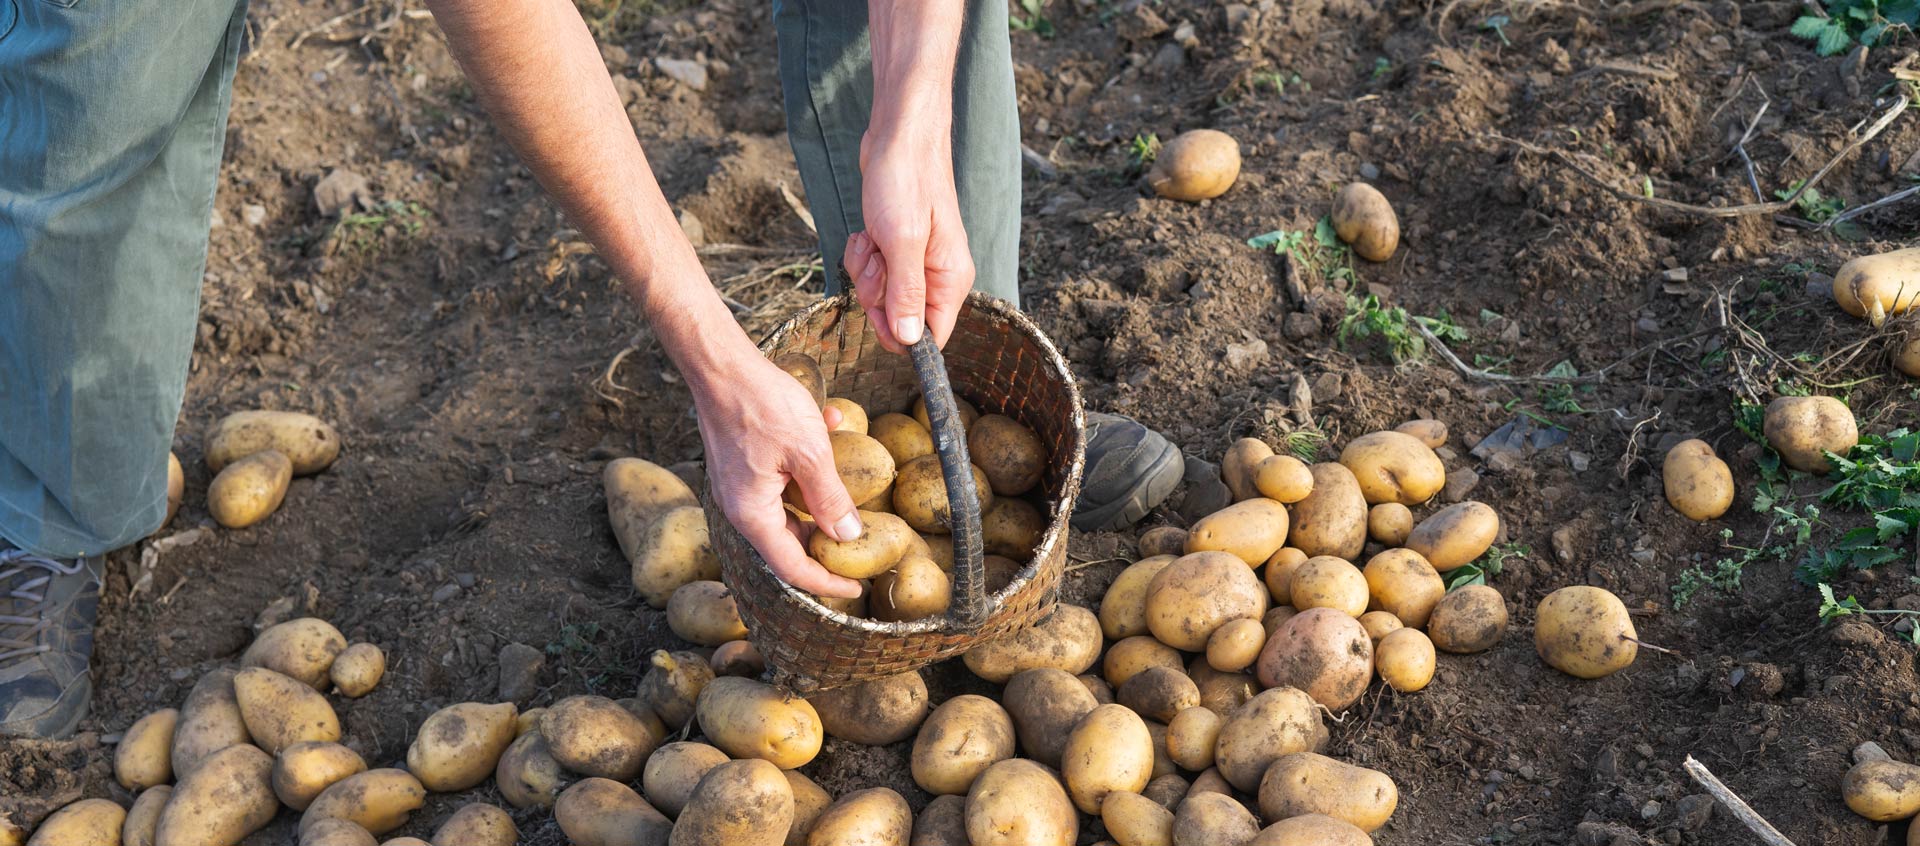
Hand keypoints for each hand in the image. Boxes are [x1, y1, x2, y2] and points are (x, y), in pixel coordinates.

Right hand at [692, 354, 863, 597]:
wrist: (720, 364)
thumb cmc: (761, 404)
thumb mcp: (809, 453)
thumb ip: (830, 498)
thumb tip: (849, 536)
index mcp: (752, 514)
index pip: (792, 568)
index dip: (826, 583)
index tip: (855, 589)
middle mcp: (741, 507)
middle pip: (789, 542)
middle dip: (827, 543)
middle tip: (863, 546)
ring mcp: (740, 485)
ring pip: (789, 508)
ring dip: (822, 496)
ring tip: (855, 482)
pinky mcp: (744, 465)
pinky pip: (782, 479)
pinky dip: (808, 465)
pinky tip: (833, 425)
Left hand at [842, 125, 974, 352]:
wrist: (898, 136)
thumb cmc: (906, 179)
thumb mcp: (902, 241)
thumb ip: (906, 294)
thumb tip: (911, 341)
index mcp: (951, 280)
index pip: (932, 336)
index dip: (900, 332)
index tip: (880, 307)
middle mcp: (937, 276)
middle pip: (899, 319)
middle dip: (876, 295)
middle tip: (877, 259)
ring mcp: (916, 262)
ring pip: (880, 296)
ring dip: (866, 270)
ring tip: (872, 237)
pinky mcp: (896, 248)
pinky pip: (873, 271)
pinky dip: (862, 254)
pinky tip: (867, 231)